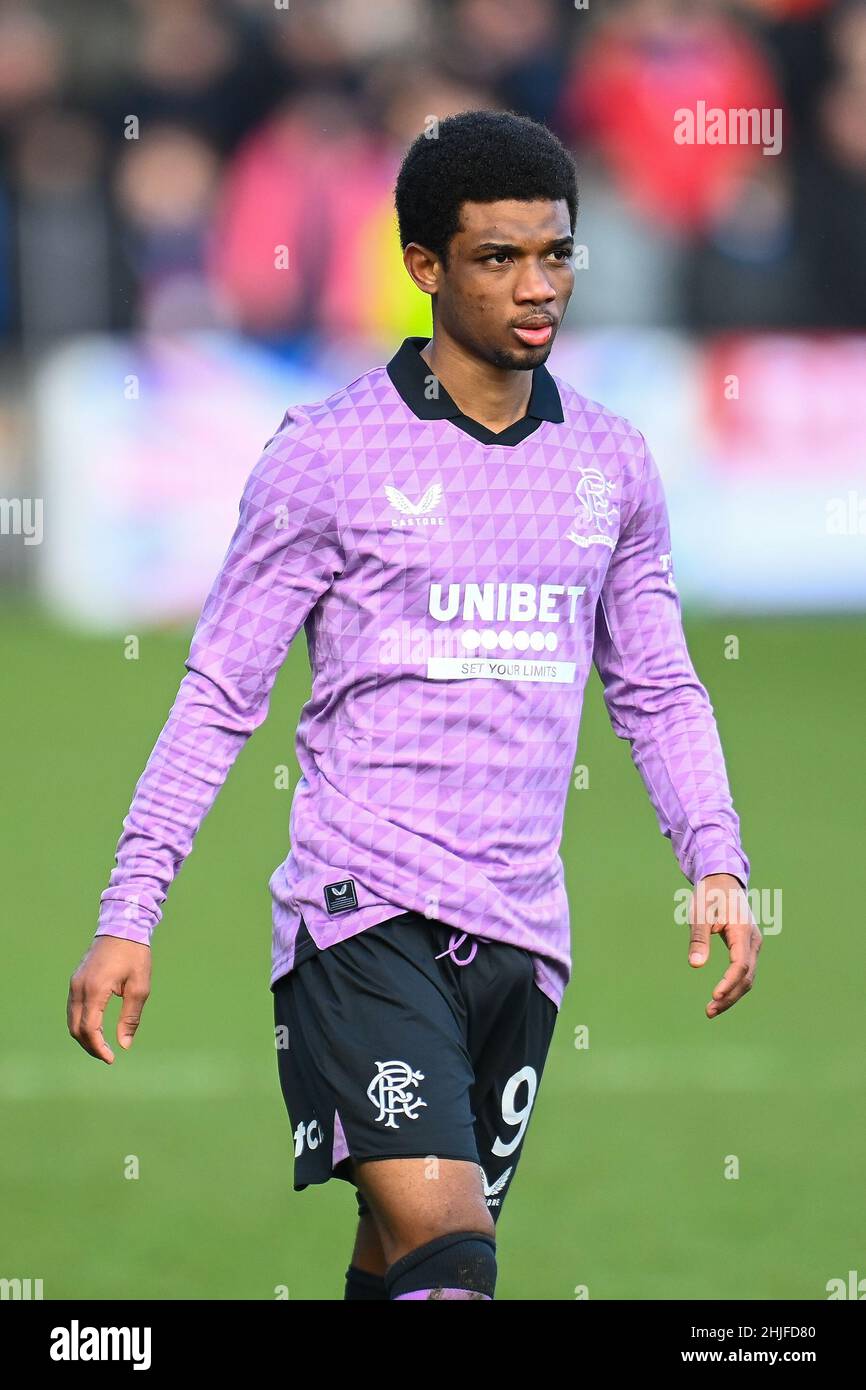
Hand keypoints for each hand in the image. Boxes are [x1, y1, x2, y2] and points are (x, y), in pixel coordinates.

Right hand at [67, 936, 151, 1062]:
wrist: (122, 926)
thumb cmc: (135, 956)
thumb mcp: (140, 987)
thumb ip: (130, 1017)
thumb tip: (124, 1045)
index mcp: (95, 990)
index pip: (89, 1029)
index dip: (98, 1047)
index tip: (111, 1059)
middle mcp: (79, 988)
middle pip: (76, 1028)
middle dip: (90, 1046)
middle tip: (107, 1056)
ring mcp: (74, 983)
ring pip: (71, 1020)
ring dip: (84, 1036)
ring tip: (102, 1046)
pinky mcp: (76, 980)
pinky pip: (73, 1009)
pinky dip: (81, 1023)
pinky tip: (95, 1029)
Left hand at [687, 873, 760, 1018]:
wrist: (723, 880)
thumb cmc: (709, 894)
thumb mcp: (699, 913)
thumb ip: (698, 938)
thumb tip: (695, 964)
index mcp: (742, 930)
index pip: (740, 964)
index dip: (729, 982)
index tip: (714, 995)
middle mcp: (753, 940)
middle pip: (746, 976)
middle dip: (729, 996)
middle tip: (709, 1011)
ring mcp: (753, 945)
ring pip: (747, 977)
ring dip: (732, 995)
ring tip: (710, 1010)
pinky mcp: (747, 949)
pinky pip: (744, 972)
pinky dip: (733, 986)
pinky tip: (719, 997)